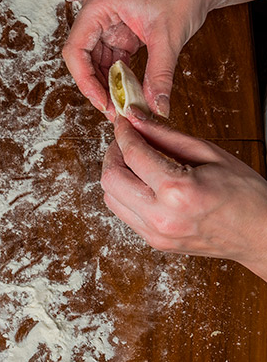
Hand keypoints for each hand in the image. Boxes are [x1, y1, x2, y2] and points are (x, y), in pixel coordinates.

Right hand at [62, 0, 214, 117]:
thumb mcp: (169, 37)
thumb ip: (159, 75)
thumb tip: (156, 108)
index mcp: (98, 6)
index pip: (75, 50)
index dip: (85, 80)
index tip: (102, 102)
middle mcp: (96, 15)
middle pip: (82, 59)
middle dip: (95, 86)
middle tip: (112, 111)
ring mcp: (107, 25)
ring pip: (96, 63)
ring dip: (107, 85)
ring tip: (121, 106)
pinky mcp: (120, 34)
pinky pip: (112, 61)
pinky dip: (119, 78)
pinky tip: (128, 94)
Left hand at [102, 115, 266, 278]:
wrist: (262, 235)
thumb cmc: (245, 194)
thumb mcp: (209, 154)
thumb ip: (166, 136)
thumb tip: (136, 119)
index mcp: (178, 192)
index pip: (132, 155)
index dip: (124, 133)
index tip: (124, 121)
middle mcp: (161, 217)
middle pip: (110, 179)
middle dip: (113, 154)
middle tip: (126, 141)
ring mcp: (155, 234)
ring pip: (110, 198)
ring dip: (116, 175)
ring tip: (135, 162)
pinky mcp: (154, 242)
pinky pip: (124, 213)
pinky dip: (126, 194)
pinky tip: (143, 183)